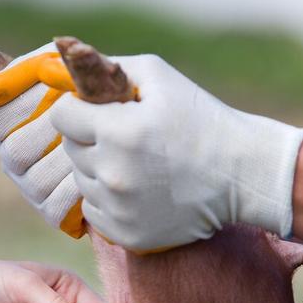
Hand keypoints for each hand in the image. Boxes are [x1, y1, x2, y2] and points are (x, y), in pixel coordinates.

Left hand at [0, 47, 302, 250]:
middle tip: (124, 139)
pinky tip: (137, 190)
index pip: (62, 116)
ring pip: (80, 181)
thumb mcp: (159, 78)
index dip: (77, 110)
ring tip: (135, 165)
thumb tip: (65, 68)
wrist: (240, 175)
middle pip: (70, 149)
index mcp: (118, 131)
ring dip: (98, 170)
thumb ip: (108, 70)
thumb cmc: (201, 120)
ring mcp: (118, 208)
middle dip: (90, 139)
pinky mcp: (125, 235)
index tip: (96, 112)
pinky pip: (93, 211)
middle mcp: (112, 173)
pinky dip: (107, 200)